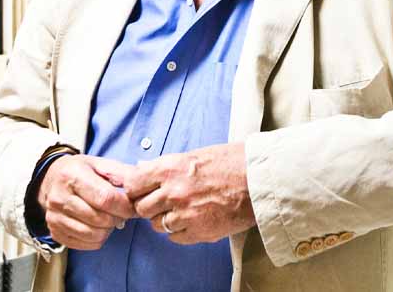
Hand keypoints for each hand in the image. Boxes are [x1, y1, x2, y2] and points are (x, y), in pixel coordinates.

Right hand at [36, 154, 136, 249]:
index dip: (125, 206)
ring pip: (93, 234)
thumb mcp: (100, 164)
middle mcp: (60, 197)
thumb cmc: (80, 171)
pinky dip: (97, 238)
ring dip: (109, 229)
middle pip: (100, 219)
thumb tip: (141, 184)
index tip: (133, 207)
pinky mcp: (55, 232)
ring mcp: (54, 217)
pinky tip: (98, 226)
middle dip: (118, 218)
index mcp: (72, 176)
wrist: (50, 179)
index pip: (105, 198)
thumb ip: (121, 173)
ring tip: (110, 217)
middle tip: (122, 212)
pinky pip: (85, 244)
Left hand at [123, 143, 255, 244]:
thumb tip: (147, 173)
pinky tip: (192, 219)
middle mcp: (174, 192)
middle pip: (141, 208)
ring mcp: (185, 214)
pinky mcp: (198, 232)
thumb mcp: (195, 155)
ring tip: (182, 210)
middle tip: (161, 202)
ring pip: (157, 225)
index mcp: (171, 168)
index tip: (140, 190)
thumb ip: (169, 167)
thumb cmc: (232, 162)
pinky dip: (180, 231)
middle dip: (149, 206)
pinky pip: (174, 237)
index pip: (133, 184)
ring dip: (165, 219)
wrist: (260, 180)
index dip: (135, 189)